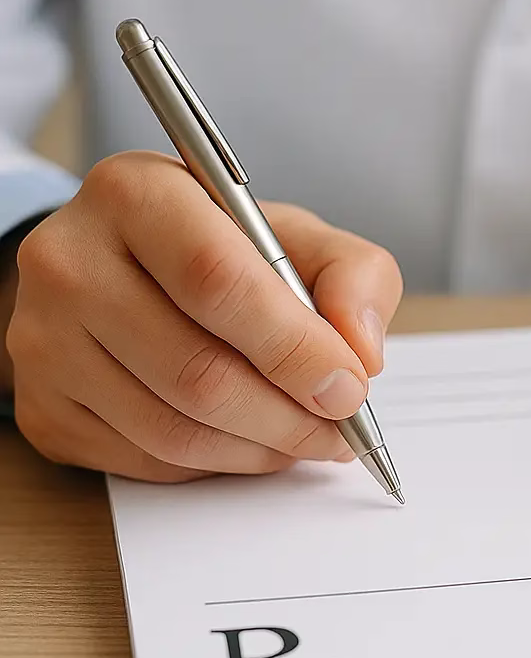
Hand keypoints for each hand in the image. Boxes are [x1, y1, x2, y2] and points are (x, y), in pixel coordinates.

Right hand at [7, 152, 402, 481]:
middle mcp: (70, 261)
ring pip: (171, 428)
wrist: (119, 268)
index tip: (350, 387)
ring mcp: (43, 340)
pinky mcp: (42, 407)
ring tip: (307, 439)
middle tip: (341, 430)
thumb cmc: (218, 248)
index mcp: (134, 193)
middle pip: (194, 369)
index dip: (293, 345)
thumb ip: (351, 273)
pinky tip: (251, 442)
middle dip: (287, 414)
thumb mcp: (293, 234)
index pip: (216, 280)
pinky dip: (215, 464)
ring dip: (259, 449)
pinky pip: (144, 460)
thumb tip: (361, 352)